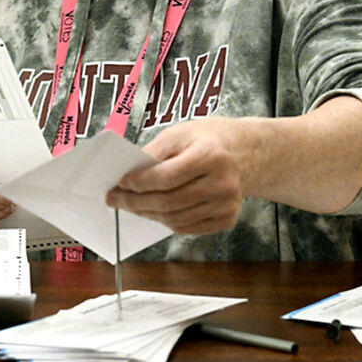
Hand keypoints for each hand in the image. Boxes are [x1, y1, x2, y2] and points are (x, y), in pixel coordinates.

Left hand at [106, 117, 251, 234]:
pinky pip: (188, 227)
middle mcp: (223, 183)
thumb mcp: (180, 133)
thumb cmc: (206, 139)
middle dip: (135, 202)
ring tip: (130, 205)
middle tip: (114, 199)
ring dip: (147, 214)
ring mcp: (227, 204)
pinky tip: (153, 212)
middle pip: (169, 202)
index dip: (139, 182)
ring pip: (176, 219)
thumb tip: (127, 176)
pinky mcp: (228, 218)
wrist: (247, 152)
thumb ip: (154, 153)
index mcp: (211, 155)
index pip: (166, 176)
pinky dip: (166, 222)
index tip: (119, 182)